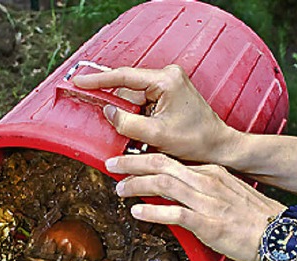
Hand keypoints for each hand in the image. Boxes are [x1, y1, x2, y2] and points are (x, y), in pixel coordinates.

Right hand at [72, 65, 240, 163]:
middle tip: (106, 123)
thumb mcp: (156, 135)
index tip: (79, 82)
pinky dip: (136, 119)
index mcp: (166, 80)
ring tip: (137, 137)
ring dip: (128, 117)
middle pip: (128, 90)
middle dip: (117, 108)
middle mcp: (167, 77)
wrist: (217, 146)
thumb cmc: (195, 140)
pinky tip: (140, 134)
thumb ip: (128, 123)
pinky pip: (143, 105)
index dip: (99, 80)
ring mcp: (168, 85)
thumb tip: (107, 111)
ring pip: (134, 100)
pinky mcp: (168, 96)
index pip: (124, 76)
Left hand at [105, 153, 284, 260]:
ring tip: (119, 189)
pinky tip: (137, 211)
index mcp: (210, 172)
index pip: (172, 160)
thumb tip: (180, 193)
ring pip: (164, 184)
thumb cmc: (254, 218)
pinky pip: (175, 213)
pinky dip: (153, 211)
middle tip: (111, 164)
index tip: (128, 161)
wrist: (278, 234)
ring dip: (137, 185)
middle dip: (132, 163)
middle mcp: (206, 181)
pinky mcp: (208, 223)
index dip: (145, 159)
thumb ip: (203, 190)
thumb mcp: (228, 193)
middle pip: (162, 165)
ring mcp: (206, 201)